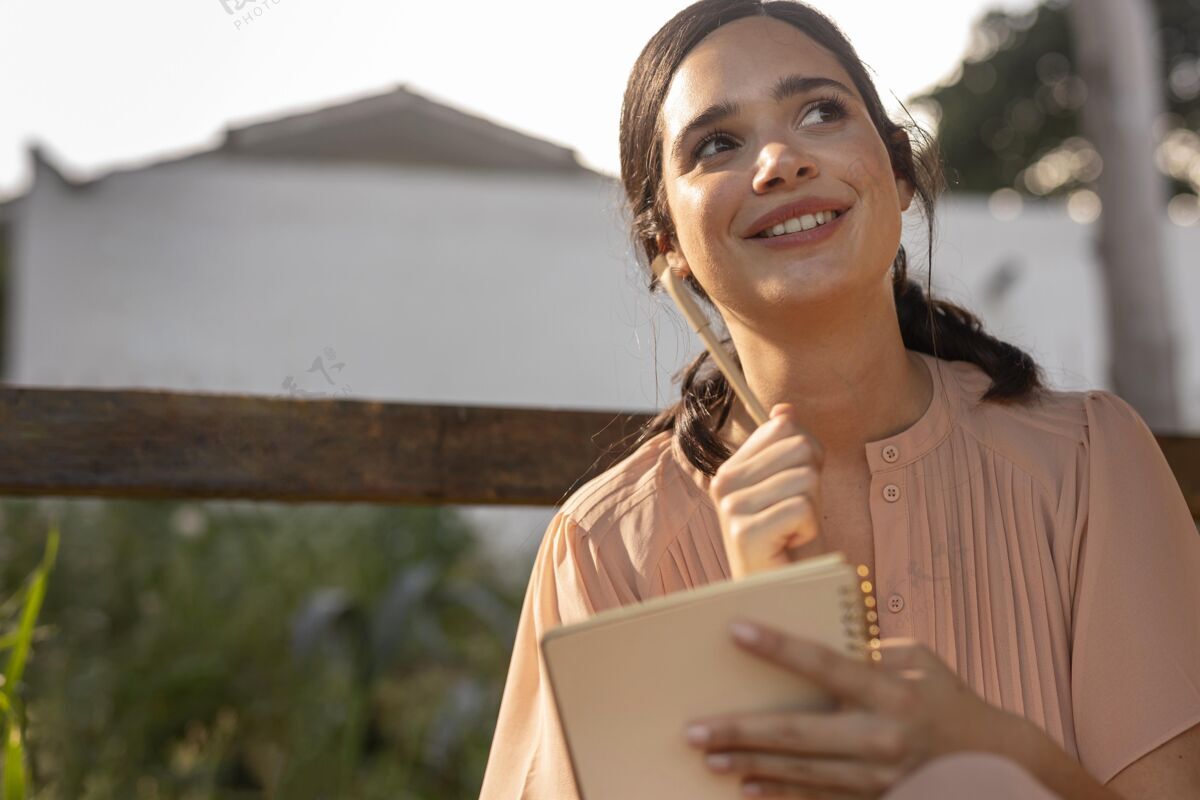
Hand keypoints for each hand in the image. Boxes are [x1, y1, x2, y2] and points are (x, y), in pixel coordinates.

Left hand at [682, 619, 1024, 797]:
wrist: (997, 763)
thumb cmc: (949, 698)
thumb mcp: (919, 661)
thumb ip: (869, 651)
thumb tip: (814, 638)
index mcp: (893, 692)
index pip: (826, 665)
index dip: (780, 648)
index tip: (736, 631)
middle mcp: (882, 737)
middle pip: (798, 734)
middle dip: (742, 732)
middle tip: (694, 730)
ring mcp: (878, 777)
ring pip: (800, 773)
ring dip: (750, 764)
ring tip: (708, 757)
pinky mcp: (876, 799)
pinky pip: (819, 798)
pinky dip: (780, 792)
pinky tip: (747, 785)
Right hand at [710, 403, 824, 578]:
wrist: (781, 593)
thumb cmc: (790, 542)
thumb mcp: (793, 486)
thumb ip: (786, 446)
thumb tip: (784, 408)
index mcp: (731, 467)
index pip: (784, 427)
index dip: (808, 456)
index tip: (796, 489)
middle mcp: (722, 483)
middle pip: (800, 448)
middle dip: (813, 483)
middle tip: (797, 515)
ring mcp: (730, 508)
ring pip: (805, 478)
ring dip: (812, 510)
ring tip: (792, 532)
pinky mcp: (744, 532)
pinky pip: (803, 508)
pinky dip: (809, 530)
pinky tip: (790, 546)